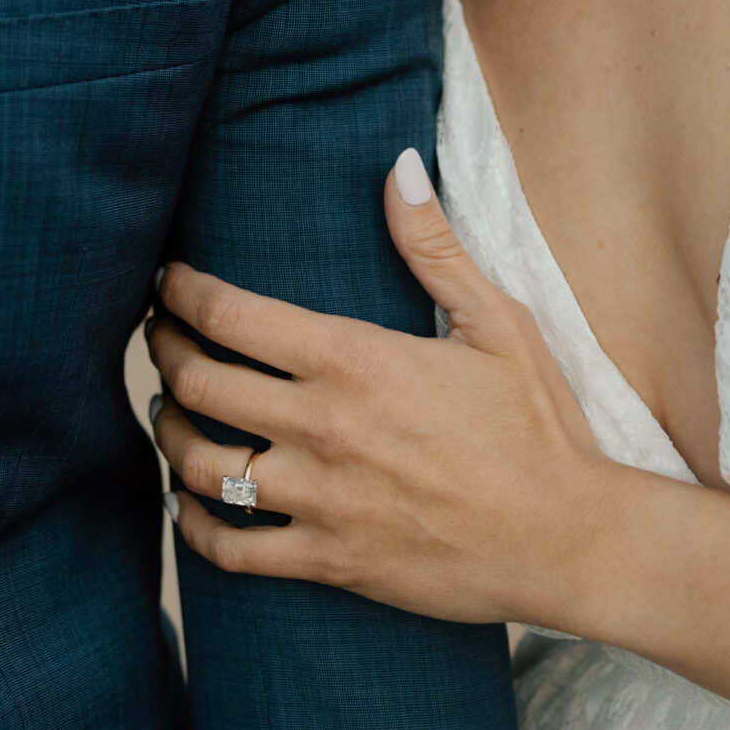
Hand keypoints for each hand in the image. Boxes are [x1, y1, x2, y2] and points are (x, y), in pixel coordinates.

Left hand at [149, 152, 624, 625]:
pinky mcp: (330, 562)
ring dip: (170, 435)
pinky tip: (188, 505)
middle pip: (198, 382)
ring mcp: (321, 500)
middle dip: (164, 352)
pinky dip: (193, 527)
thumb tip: (396, 166)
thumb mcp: (497, 321)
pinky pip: (231, 550)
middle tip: (160, 339)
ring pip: (201, 465)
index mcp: (354, 358)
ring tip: (168, 414)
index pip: (229, 313)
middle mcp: (323, 427)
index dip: (180, 293)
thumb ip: (432, 245)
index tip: (167, 283)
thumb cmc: (538, 425)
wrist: (569, 539)